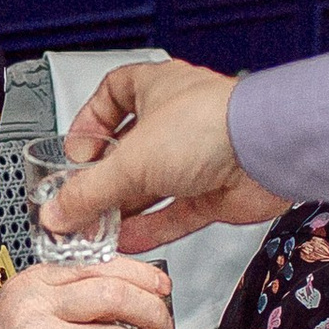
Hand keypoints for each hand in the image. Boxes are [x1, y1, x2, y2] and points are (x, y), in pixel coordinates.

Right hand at [0, 256, 190, 328]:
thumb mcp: (18, 316)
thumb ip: (62, 301)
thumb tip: (122, 296)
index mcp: (30, 284)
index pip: (98, 266)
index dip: (141, 276)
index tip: (161, 288)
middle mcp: (35, 307)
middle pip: (114, 295)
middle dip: (154, 311)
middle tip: (168, 324)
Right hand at [53, 60, 289, 251]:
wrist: (270, 152)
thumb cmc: (212, 126)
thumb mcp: (131, 159)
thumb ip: (89, 190)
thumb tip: (58, 212)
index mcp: (156, 87)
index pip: (112, 95)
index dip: (89, 123)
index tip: (75, 152)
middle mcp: (177, 119)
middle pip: (129, 150)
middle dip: (103, 179)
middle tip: (80, 202)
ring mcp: (198, 157)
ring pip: (152, 185)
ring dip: (124, 209)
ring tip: (98, 229)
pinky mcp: (215, 192)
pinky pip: (175, 213)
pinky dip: (151, 227)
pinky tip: (128, 241)